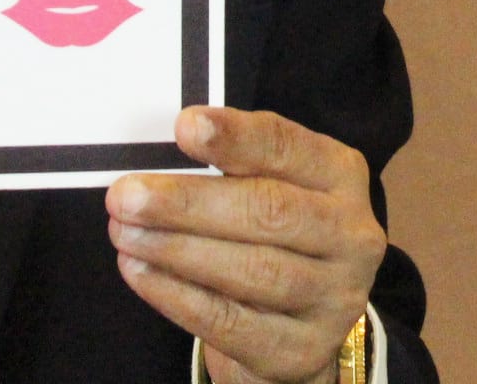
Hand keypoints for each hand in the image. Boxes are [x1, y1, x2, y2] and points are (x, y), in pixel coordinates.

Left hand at [107, 106, 384, 383]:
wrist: (301, 329)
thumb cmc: (273, 239)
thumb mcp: (272, 187)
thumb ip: (233, 167)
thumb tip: (170, 149)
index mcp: (342, 176)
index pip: (289, 148)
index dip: (237, 137)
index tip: (184, 126)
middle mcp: (352, 234)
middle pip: (269, 211)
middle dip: (189, 202)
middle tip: (126, 195)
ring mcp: (335, 296)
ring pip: (252, 269)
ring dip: (177, 249)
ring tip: (124, 233)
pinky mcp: (303, 350)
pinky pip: (232, 321)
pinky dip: (178, 296)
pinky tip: (140, 272)